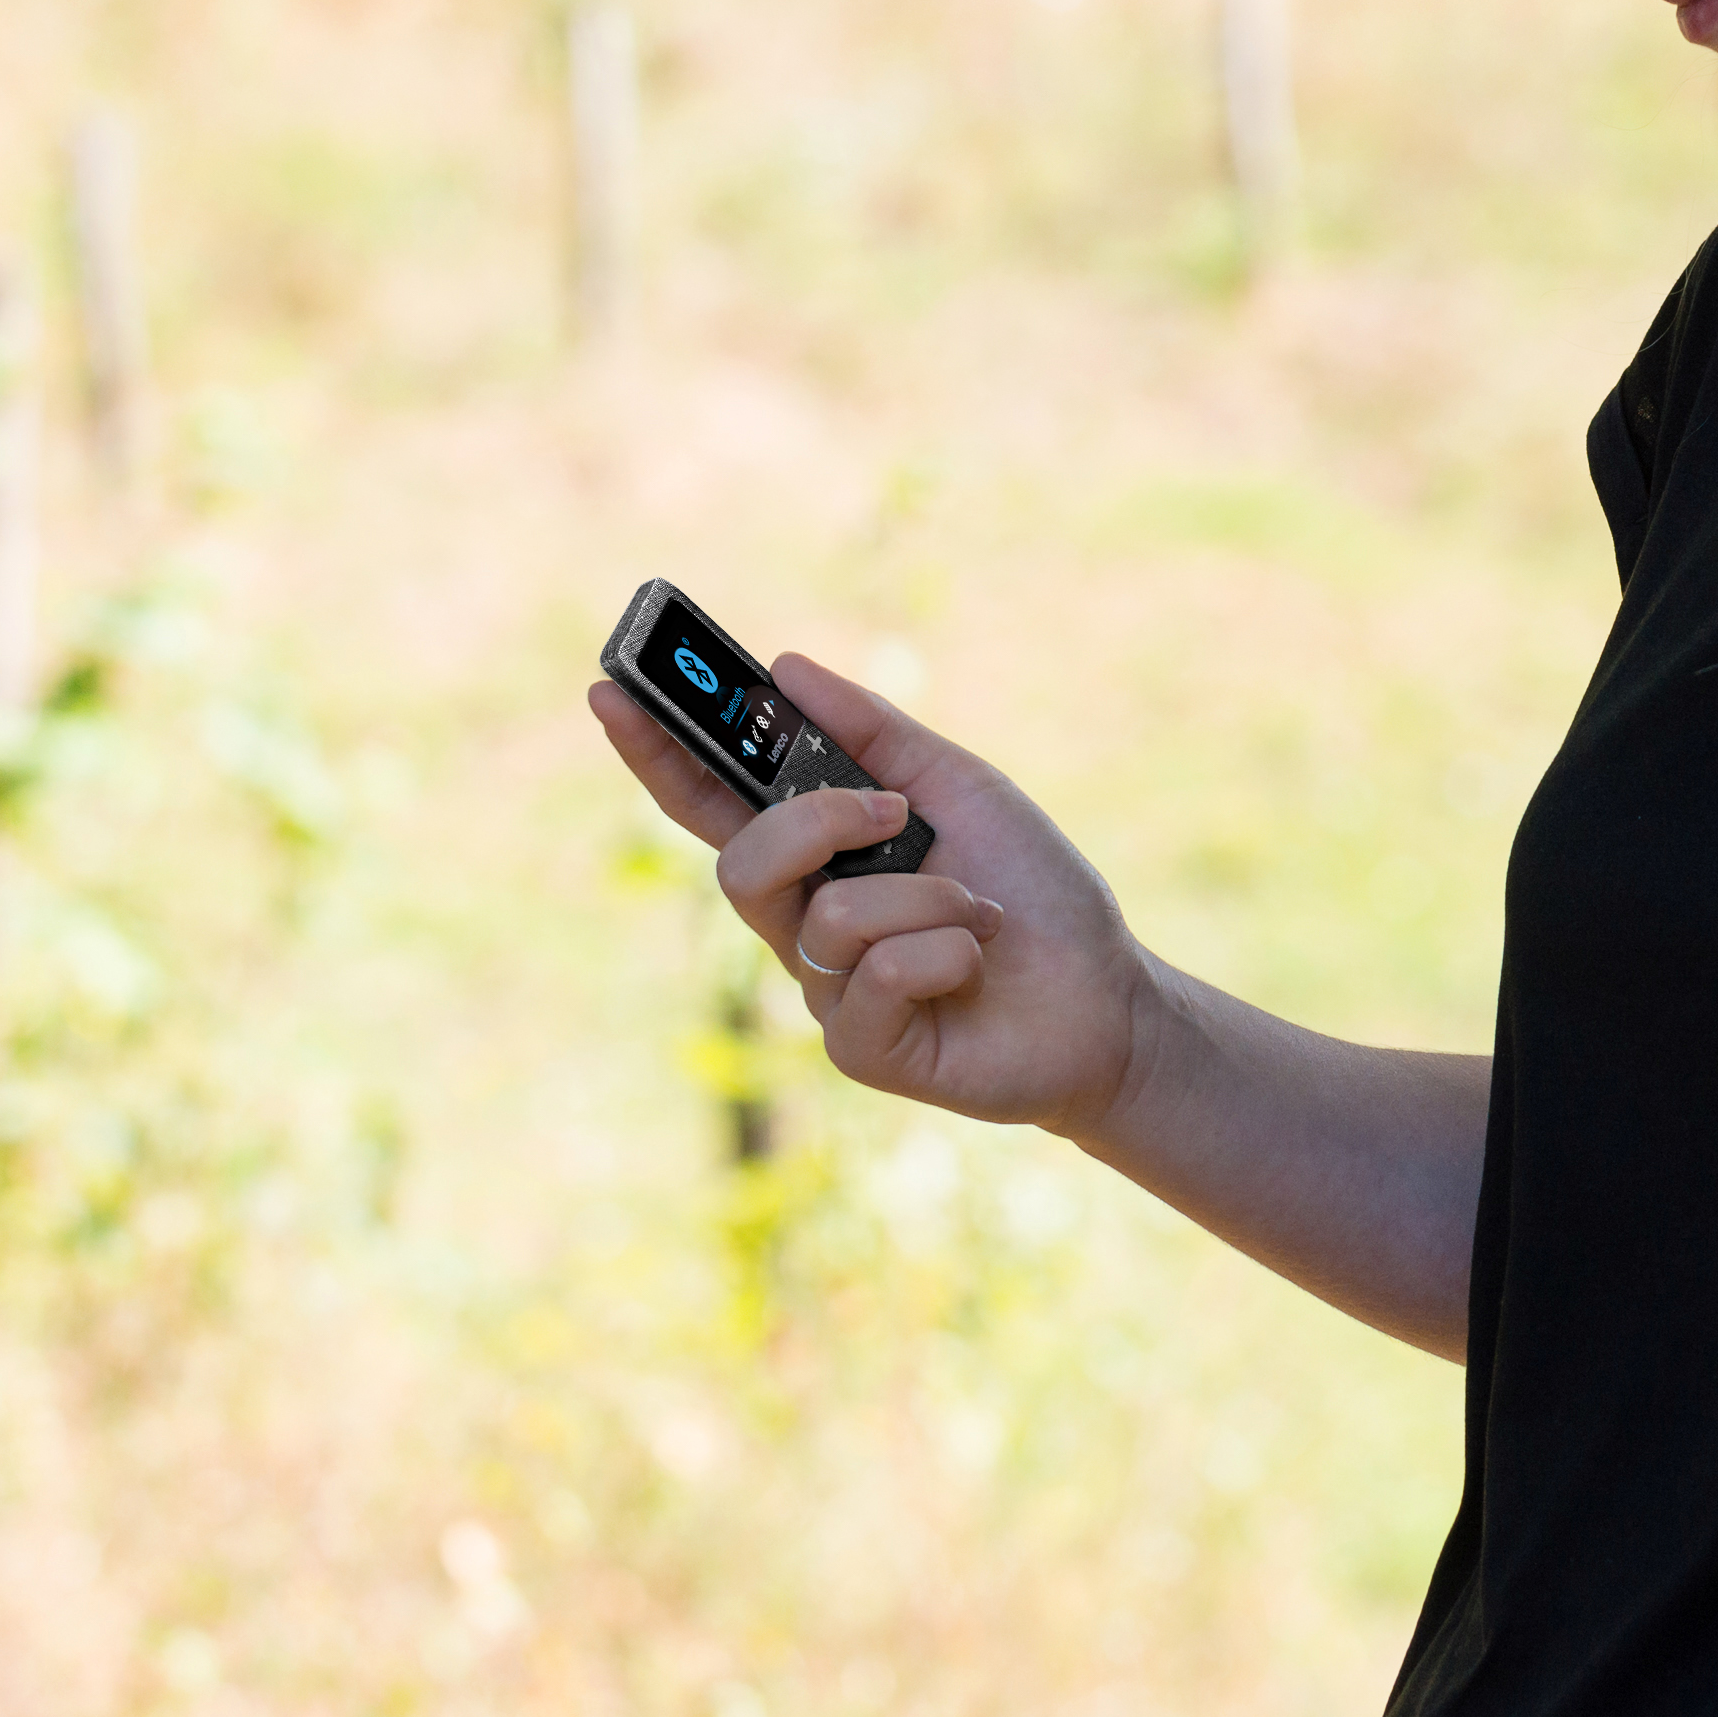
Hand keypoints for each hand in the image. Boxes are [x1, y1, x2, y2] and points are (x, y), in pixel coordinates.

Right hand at [590, 653, 1156, 1135]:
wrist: (1106, 992)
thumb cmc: (1031, 888)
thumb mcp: (959, 784)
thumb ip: (872, 731)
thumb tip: (784, 666)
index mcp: (818, 855)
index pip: (711, 804)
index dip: (656, 755)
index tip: (611, 693)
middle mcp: (806, 923)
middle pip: (742, 865)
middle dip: (816, 824)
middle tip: (892, 813)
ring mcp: (828, 991)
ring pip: (826, 918)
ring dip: (928, 897)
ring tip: (979, 913)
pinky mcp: (862, 1049)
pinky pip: (872, 978)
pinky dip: (945, 953)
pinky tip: (977, 965)